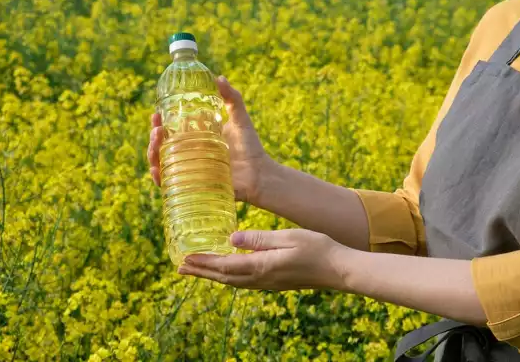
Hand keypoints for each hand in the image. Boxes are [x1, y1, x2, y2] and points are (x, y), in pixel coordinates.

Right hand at [147, 76, 271, 203]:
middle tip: (157, 125)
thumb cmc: (251, 148)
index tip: (157, 113)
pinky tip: (156, 169)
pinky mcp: (192, 186)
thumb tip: (218, 77)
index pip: (171, 130)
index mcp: (196, 140)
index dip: (160, 122)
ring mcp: (189, 171)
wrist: (260, 175)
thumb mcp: (240, 120)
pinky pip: (169, 185)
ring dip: (152, 151)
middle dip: (154, 136)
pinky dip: (159, 177)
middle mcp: (189, 155)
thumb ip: (232, 98)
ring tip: (156, 138)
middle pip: (162, 146)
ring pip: (162, 163)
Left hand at [177, 229, 349, 290]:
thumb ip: (258, 239)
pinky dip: (229, 276)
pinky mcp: (276, 282)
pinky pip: (245, 281)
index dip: (203, 263)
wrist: (338, 269)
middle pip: (224, 277)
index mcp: (262, 266)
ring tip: (198, 270)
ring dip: (213, 276)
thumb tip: (231, 239)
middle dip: (201, 272)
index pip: (224, 266)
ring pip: (233, 282)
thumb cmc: (317, 248)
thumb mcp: (287, 237)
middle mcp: (262, 278)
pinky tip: (229, 271)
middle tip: (180, 267)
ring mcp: (269, 283)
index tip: (184, 258)